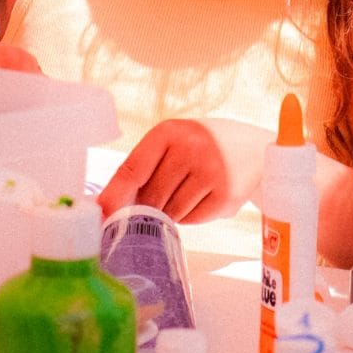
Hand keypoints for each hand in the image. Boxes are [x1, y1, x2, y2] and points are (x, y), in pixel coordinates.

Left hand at [99, 116, 245, 219]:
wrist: (251, 148)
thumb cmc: (198, 148)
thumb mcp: (172, 143)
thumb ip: (144, 169)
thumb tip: (111, 207)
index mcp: (168, 133)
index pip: (132, 169)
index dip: (114, 195)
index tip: (101, 214)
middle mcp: (190, 149)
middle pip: (151, 197)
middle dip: (150, 205)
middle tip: (161, 197)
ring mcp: (211, 171)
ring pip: (171, 212)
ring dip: (171, 212)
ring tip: (186, 192)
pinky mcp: (226, 194)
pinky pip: (193, 220)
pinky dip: (191, 216)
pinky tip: (202, 198)